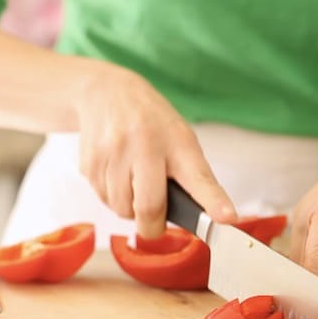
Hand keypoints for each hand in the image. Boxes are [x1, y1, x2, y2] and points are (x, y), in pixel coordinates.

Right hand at [76, 66, 236, 237]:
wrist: (105, 93)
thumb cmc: (150, 122)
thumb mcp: (180, 138)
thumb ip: (189, 176)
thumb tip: (199, 219)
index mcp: (178, 143)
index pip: (199, 178)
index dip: (213, 201)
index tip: (227, 218)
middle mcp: (145, 146)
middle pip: (149, 207)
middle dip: (152, 226)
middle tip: (155, 222)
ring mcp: (114, 154)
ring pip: (122, 209)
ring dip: (130, 210)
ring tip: (133, 185)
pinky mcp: (90, 163)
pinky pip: (103, 200)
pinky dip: (112, 198)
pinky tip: (116, 176)